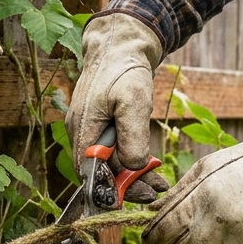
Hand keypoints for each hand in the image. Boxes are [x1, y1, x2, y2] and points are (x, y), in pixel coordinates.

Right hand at [66, 13, 164, 177]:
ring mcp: (92, 129)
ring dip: (134, 175)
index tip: (134, 199)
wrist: (121, 44)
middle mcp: (83, 133)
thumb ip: (132, 136)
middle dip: (128, 185)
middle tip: (155, 193)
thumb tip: (134, 167)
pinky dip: (133, 160)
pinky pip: (116, 150)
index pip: (90, 173)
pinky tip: (152, 168)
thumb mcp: (133, 102)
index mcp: (83, 129)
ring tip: (159, 185)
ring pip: (111, 163)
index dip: (110, 190)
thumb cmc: (125, 70)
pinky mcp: (104, 125)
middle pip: (102, 171)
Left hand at [142, 105, 242, 243]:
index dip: (153, 241)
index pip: (163, 233)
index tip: (153, 243)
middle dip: (186, 240)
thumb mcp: (206, 167)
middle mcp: (218, 225)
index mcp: (201, 200)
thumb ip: (178, 193)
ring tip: (228, 225)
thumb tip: (153, 213)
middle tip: (202, 224)